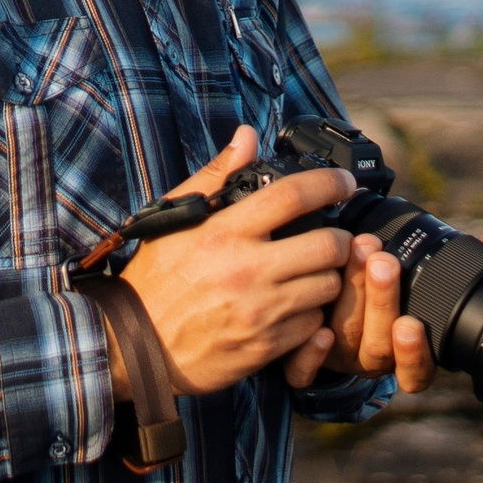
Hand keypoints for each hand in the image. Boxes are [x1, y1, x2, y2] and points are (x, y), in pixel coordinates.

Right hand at [113, 127, 354, 397]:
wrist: (137, 345)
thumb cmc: (156, 278)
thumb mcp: (174, 219)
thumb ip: (215, 176)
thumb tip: (247, 137)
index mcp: (224, 231)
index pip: (293, 195)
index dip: (330, 183)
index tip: (345, 182)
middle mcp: (247, 268)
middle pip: (328, 244)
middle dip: (339, 239)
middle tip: (331, 238)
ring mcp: (260, 310)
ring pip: (328, 286)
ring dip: (327, 278)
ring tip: (311, 274)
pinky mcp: (266, 346)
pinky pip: (314, 326)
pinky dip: (311, 316)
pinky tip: (294, 308)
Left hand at [283, 225, 482, 392]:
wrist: (326, 316)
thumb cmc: (383, 299)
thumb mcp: (420, 286)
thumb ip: (456, 269)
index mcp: (402, 351)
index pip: (416, 369)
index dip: (414, 353)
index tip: (412, 323)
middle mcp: (372, 358)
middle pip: (377, 342)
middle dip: (381, 301)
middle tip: (383, 261)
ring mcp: (337, 359)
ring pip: (345, 338)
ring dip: (351, 297)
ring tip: (358, 253)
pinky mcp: (300, 360)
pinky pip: (303, 371)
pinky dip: (311, 354)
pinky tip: (317, 330)